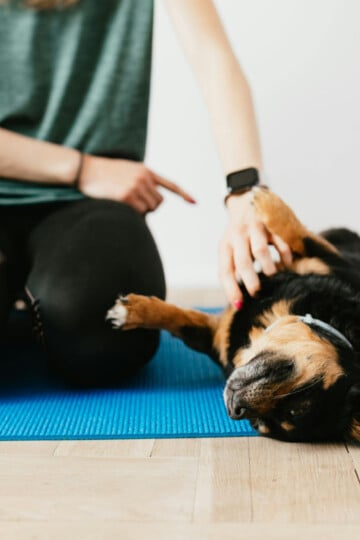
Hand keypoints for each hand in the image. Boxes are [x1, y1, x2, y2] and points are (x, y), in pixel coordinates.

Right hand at [78, 155, 195, 213]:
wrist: (85, 170)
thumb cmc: (103, 173)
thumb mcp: (126, 171)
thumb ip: (141, 181)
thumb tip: (152, 202)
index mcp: (146, 171)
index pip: (170, 184)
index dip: (183, 194)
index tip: (194, 202)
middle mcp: (144, 178)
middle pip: (159, 202)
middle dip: (149, 206)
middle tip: (133, 202)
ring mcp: (136, 186)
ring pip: (150, 209)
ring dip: (140, 210)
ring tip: (124, 200)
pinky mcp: (127, 196)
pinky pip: (138, 212)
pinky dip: (132, 213)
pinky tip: (119, 203)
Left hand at [219, 190, 291, 307]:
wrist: (246, 200)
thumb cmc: (238, 234)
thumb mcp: (230, 248)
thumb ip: (233, 267)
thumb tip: (238, 299)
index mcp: (225, 246)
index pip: (225, 270)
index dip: (231, 289)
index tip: (239, 305)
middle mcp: (237, 236)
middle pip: (242, 261)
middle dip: (250, 280)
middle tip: (258, 293)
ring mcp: (253, 228)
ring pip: (259, 250)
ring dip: (268, 267)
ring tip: (273, 277)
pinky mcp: (270, 222)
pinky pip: (279, 240)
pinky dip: (284, 255)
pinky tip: (287, 264)